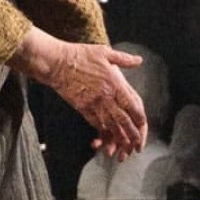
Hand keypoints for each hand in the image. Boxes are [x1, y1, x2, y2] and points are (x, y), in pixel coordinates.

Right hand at [9, 28, 148, 159]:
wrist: (56, 63)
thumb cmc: (80, 55)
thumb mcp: (105, 52)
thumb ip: (124, 59)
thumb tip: (139, 60)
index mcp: (114, 83)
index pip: (132, 104)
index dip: (139, 117)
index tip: (143, 124)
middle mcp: (106, 96)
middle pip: (123, 120)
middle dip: (131, 134)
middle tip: (137, 144)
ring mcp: (93, 103)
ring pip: (109, 125)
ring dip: (118, 138)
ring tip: (125, 147)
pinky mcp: (82, 107)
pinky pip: (95, 123)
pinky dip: (102, 132)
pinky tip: (107, 137)